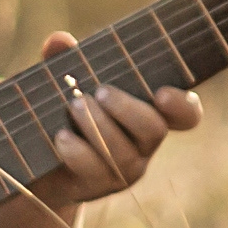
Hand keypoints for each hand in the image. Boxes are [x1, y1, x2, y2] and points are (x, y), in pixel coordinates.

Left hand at [25, 31, 198, 210]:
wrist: (41, 163)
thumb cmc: (65, 113)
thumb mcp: (65, 84)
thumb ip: (66, 62)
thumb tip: (59, 41)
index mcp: (149, 112)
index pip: (185, 114)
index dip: (183, 106)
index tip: (162, 93)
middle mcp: (143, 144)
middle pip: (154, 130)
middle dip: (128, 109)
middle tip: (101, 91)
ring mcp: (123, 169)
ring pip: (124, 153)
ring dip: (99, 126)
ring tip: (74, 105)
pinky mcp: (98, 186)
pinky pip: (95, 171)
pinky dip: (77, 151)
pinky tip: (61, 136)